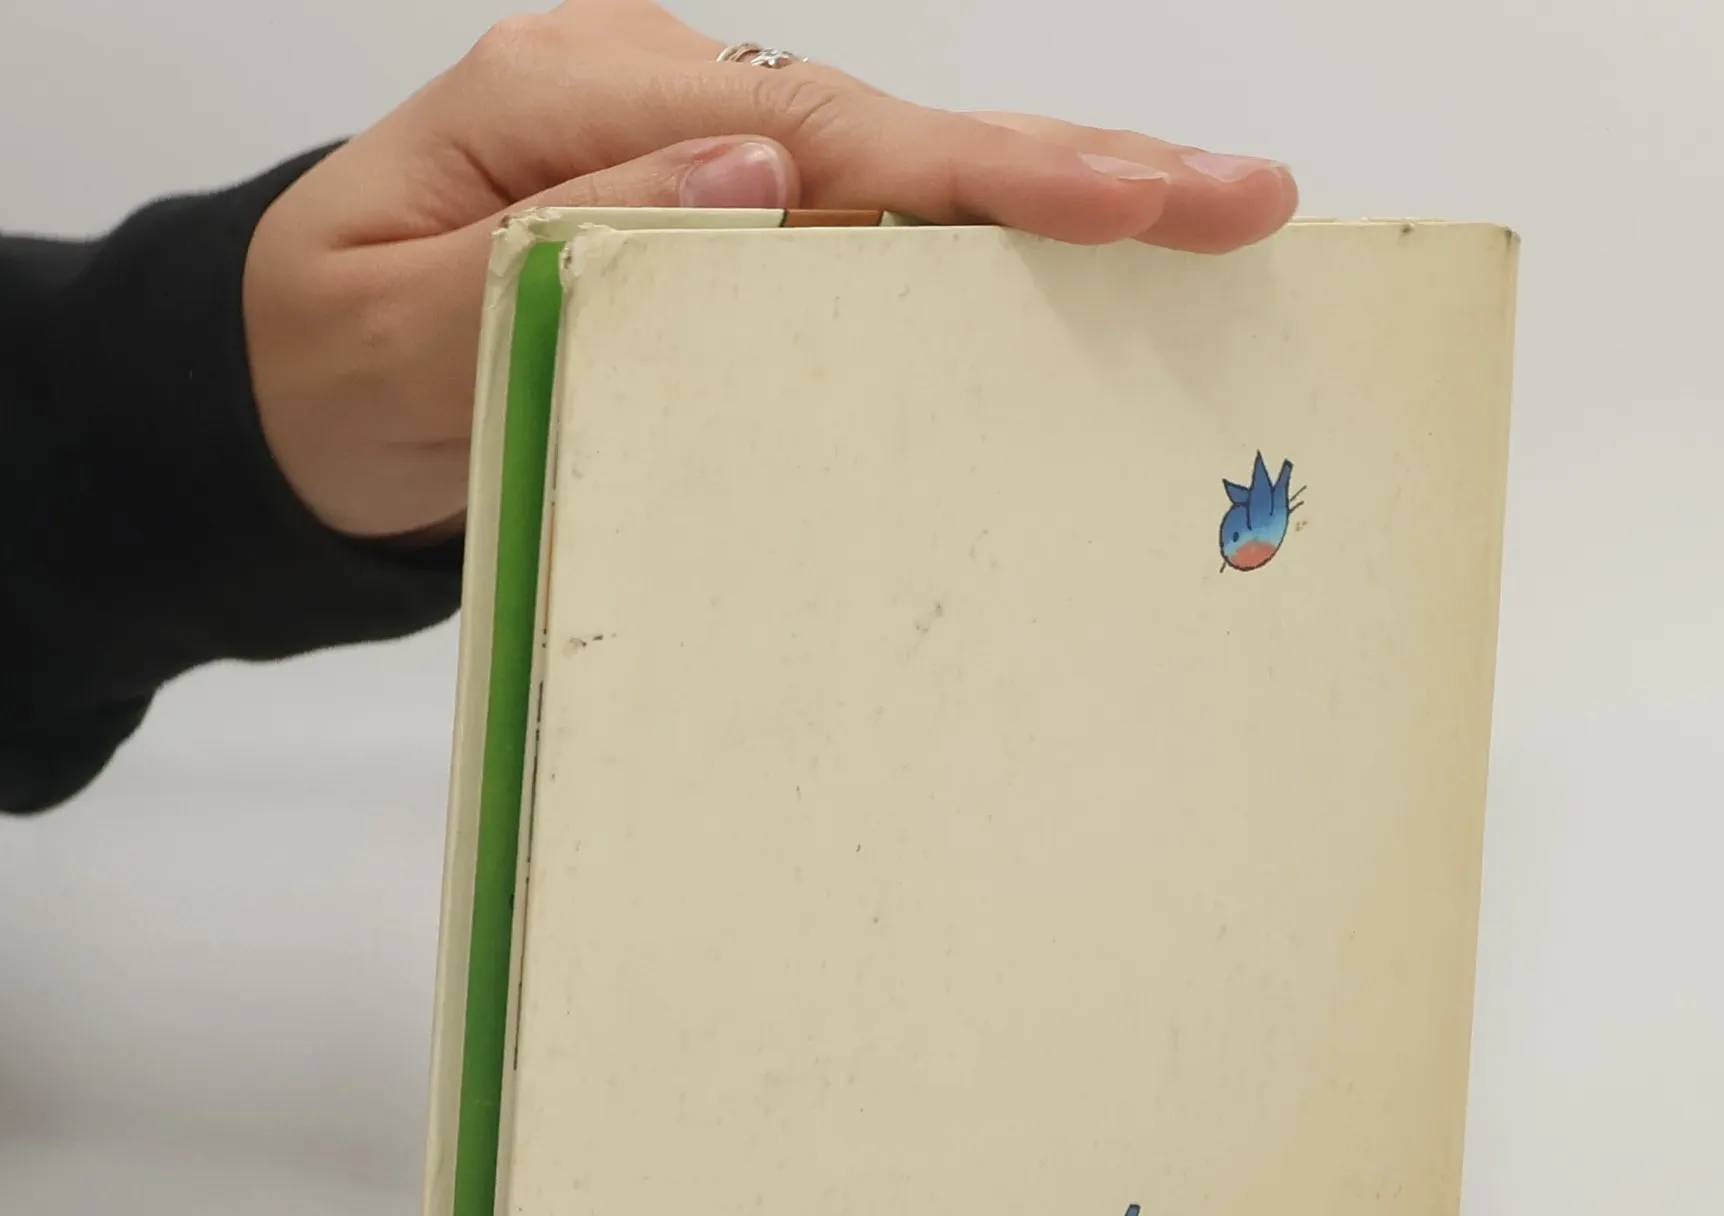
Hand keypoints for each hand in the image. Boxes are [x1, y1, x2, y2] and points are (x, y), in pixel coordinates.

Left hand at [243, 0, 1297, 540]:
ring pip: (902, 176)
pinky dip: (983, 250)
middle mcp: (658, 109)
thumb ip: (564, 243)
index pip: (815, 131)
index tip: (1124, 200)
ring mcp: (695, 165)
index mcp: (577, 102)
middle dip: (1074, 164)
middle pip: (895, 131)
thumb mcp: (400, 322)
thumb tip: (756, 175)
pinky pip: (867, 237)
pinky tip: (1082, 263)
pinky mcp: (718, 233)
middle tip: (1241, 199)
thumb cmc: (329, 371)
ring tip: (1207, 221)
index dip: (976, 168)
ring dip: (1058, 197)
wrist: (277, 400)